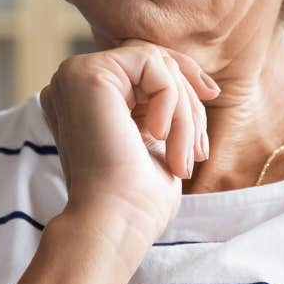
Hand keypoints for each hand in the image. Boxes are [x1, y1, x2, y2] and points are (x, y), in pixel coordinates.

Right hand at [38, 39, 218, 254]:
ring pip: (155, 61)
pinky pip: (150, 62)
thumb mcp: (157, 141)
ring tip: (184, 155)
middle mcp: (73, 82)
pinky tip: (159, 136)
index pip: (141, 65)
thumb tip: (199, 82)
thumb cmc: (136, 198)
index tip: (211, 94)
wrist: (113, 223)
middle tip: (198, 149)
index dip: (181, 77)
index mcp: (84, 99)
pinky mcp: (85, 73)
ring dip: (184, 110)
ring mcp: (74, 75)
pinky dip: (171, 100)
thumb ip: (163, 106)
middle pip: (152, 60)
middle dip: (188, 100)